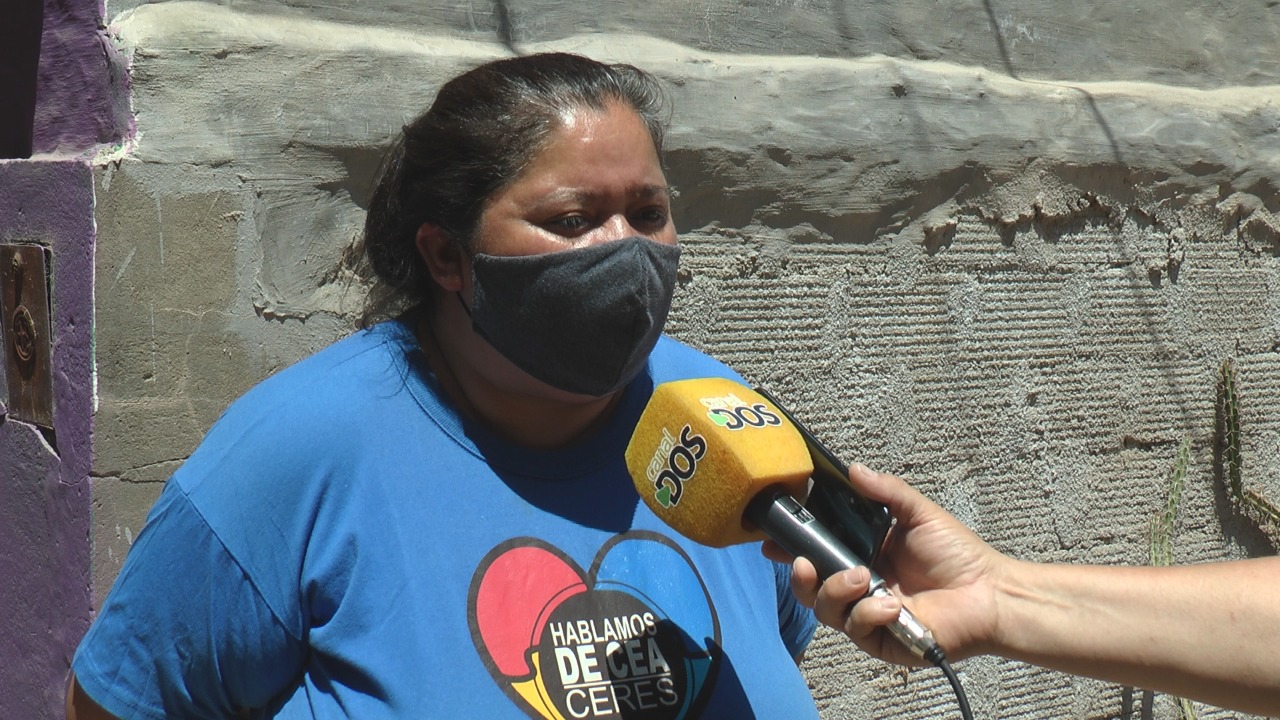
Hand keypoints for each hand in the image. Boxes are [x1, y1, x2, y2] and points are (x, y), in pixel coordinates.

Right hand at [764, 465, 1006, 665]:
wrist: (990, 593)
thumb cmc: (958, 555)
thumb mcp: (919, 514)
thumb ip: (886, 492)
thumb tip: (853, 469)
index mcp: (862, 557)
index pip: (817, 554)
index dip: (792, 549)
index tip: (773, 539)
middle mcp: (859, 587)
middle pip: (811, 588)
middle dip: (800, 577)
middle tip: (805, 563)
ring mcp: (868, 615)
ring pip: (826, 611)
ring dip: (836, 592)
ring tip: (862, 578)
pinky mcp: (882, 640)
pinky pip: (857, 630)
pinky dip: (869, 615)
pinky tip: (893, 605)